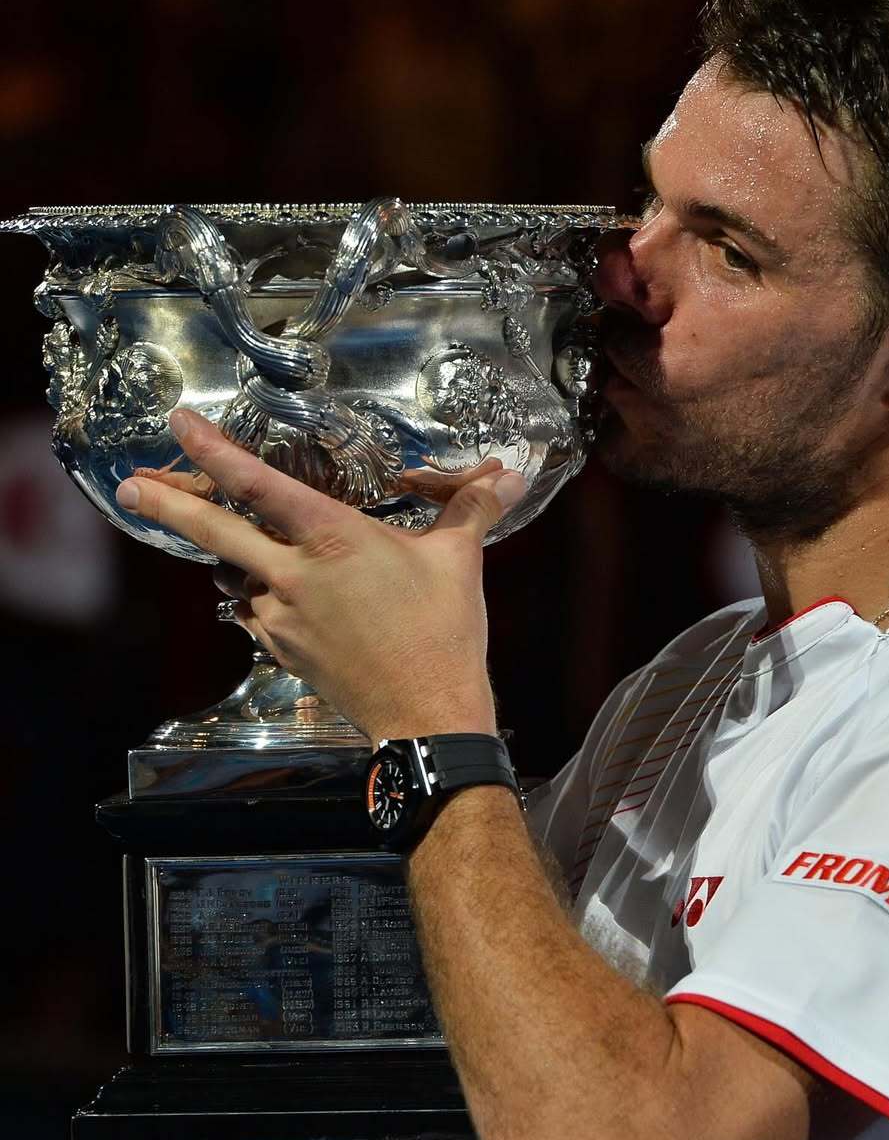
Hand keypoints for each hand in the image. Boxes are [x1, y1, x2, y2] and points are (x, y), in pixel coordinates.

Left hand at [117, 409, 526, 745]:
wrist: (425, 715)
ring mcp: (281, 617)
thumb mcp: (458, 560)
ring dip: (230, 559)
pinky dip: (260, 597)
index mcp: (331, 538)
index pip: (258, 484)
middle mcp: (293, 574)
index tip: (179, 424)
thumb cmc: (442, 633)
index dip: (214, 450)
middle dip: (166, 504)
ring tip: (231, 543)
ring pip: (237, 576)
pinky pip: (256, 613)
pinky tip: (278, 595)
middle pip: (214, 531)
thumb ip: (471, 508)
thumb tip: (507, 474)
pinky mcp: (282, 650)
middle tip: (130, 484)